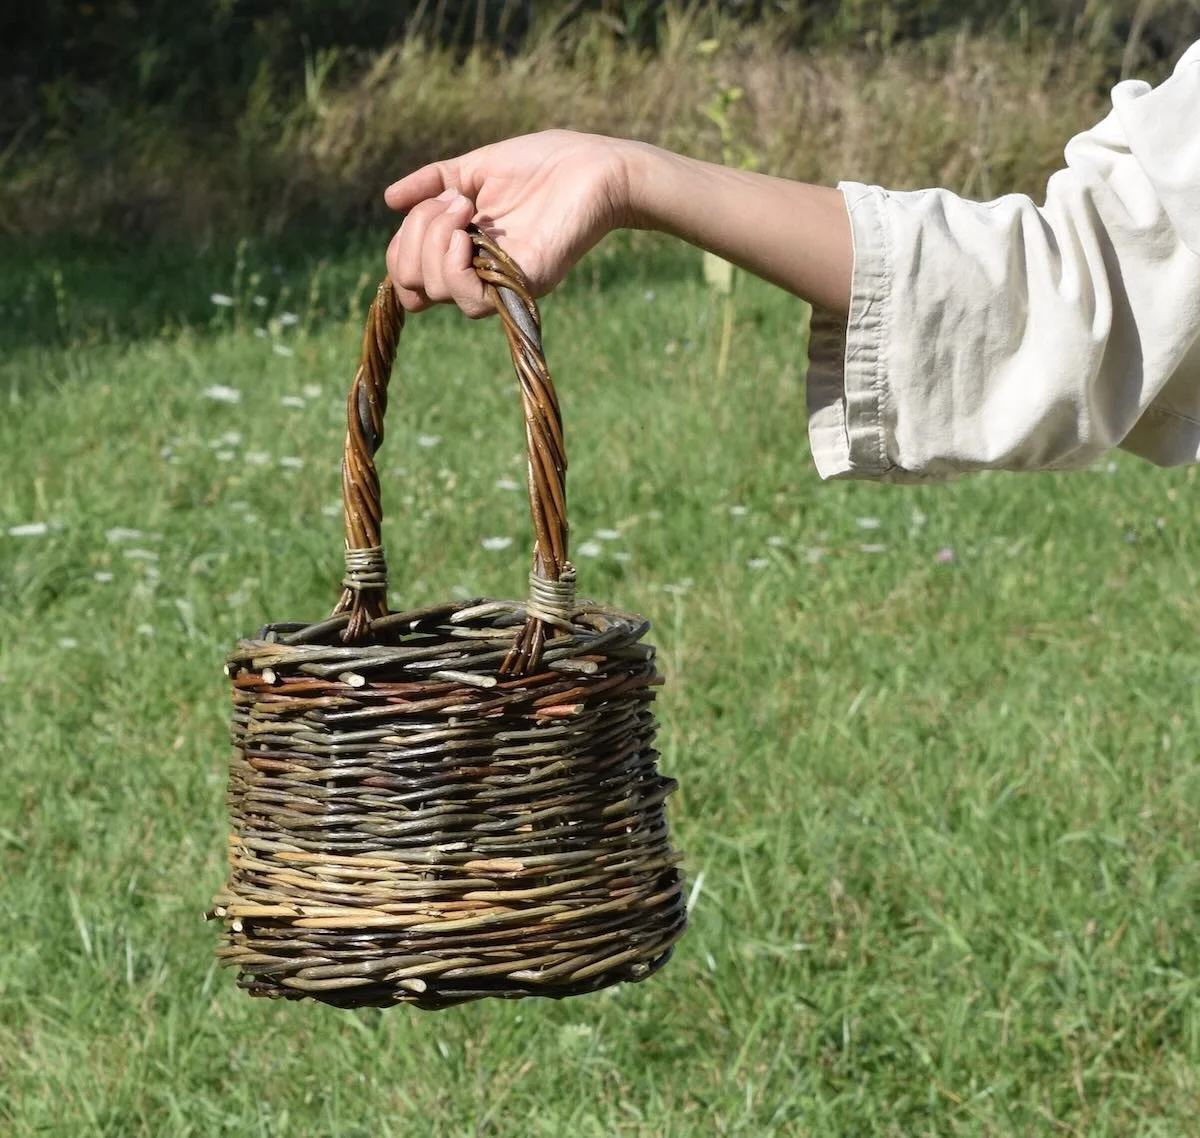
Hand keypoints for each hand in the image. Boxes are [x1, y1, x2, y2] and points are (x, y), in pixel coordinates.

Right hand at [384, 130, 632, 316]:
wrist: (596, 166)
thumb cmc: (544, 164)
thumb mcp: (475, 168)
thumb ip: (433, 183)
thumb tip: (389, 200)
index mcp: (464, 250)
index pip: (410, 278)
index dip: (401, 249)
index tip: (432, 204)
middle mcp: (479, 274)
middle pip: (414, 285)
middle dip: (415, 236)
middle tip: (455, 203)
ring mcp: (500, 284)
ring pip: (438, 292)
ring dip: (433, 243)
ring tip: (464, 208)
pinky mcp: (523, 286)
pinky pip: (471, 301)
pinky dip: (455, 264)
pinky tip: (470, 230)